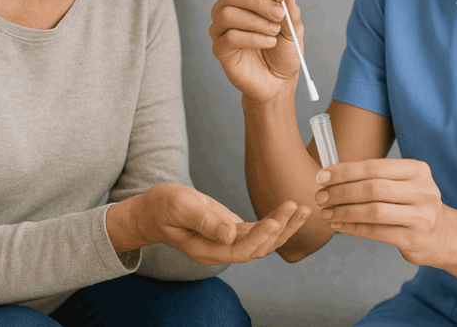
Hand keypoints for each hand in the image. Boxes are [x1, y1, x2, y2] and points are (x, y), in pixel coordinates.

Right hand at [111, 183, 310, 264]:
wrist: (152, 210)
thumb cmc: (162, 206)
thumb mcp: (180, 207)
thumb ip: (205, 222)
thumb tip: (231, 234)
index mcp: (207, 249)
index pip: (242, 250)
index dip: (262, 237)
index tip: (278, 218)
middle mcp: (221, 250)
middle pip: (258, 248)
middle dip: (281, 230)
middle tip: (297, 207)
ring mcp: (228, 242)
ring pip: (263, 241)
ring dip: (285, 227)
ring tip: (304, 209)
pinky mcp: (232, 231)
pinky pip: (259, 231)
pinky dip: (277, 222)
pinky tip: (292, 210)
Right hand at [209, 0, 303, 103]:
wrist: (278, 83)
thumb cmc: (283, 52)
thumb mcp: (294, 30)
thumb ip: (291, 12)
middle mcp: (229, 9)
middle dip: (259, 2)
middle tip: (279, 15)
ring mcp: (221, 29)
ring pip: (228, 14)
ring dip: (256, 21)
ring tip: (274, 33)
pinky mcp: (220, 49)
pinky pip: (230, 37)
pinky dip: (253, 38)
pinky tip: (268, 43)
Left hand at [314, 159, 450, 266]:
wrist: (444, 235)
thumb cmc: (413, 204)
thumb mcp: (403, 183)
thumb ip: (374, 177)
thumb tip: (330, 175)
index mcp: (417, 170)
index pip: (374, 167)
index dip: (345, 171)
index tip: (321, 176)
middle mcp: (422, 191)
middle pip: (373, 188)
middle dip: (341, 192)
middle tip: (320, 196)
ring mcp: (421, 216)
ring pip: (373, 211)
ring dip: (344, 211)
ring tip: (326, 213)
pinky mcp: (414, 239)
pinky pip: (376, 232)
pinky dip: (352, 228)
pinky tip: (338, 225)